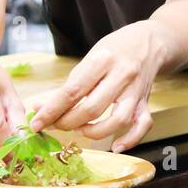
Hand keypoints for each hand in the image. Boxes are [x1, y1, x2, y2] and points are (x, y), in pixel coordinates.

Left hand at [29, 21, 162, 150]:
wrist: (151, 41)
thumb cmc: (116, 48)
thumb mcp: (91, 57)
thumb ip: (70, 84)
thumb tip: (41, 108)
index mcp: (103, 60)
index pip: (73, 91)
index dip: (51, 110)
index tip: (36, 123)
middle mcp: (123, 74)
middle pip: (92, 108)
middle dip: (68, 122)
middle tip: (56, 124)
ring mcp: (137, 90)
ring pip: (118, 120)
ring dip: (94, 132)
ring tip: (80, 129)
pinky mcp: (147, 101)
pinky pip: (142, 125)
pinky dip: (130, 140)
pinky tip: (115, 147)